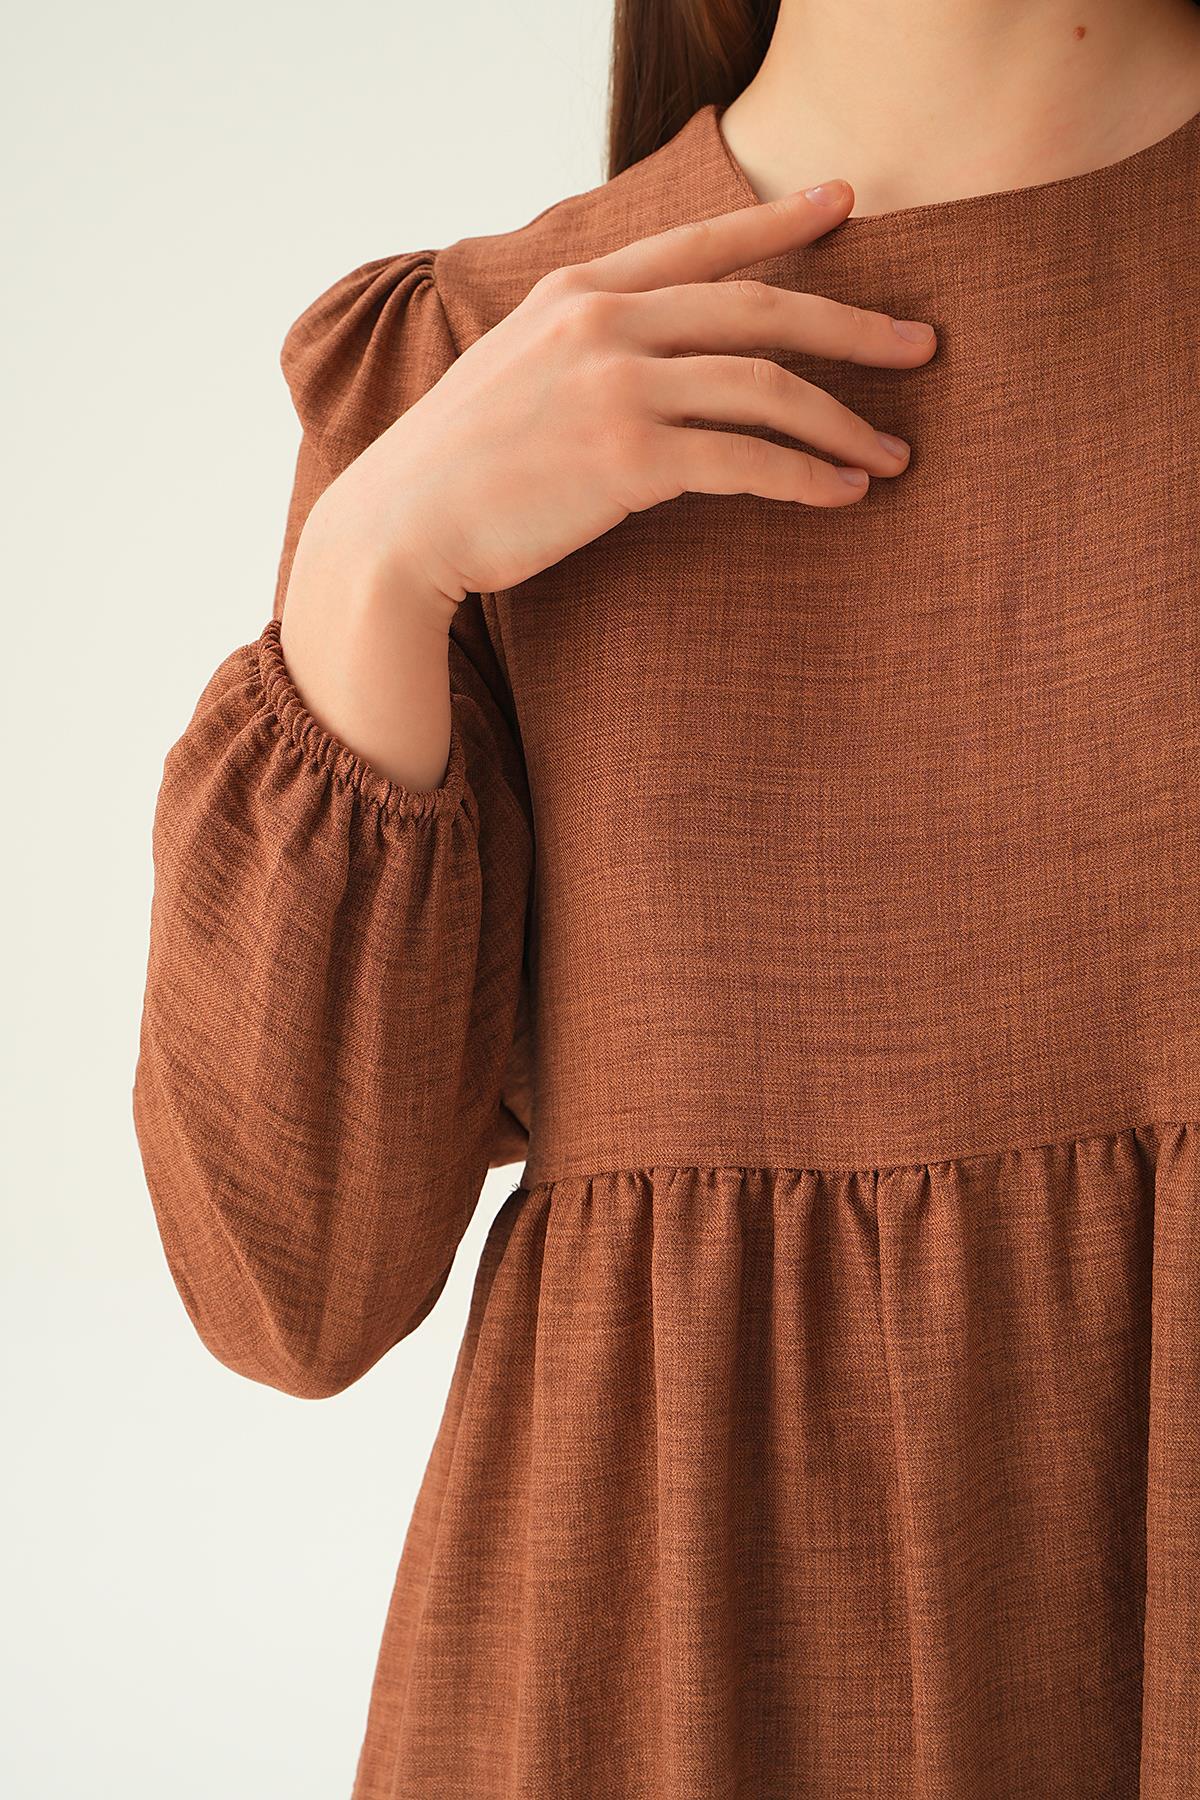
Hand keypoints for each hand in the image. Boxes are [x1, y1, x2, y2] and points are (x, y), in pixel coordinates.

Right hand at [319, 178, 937, 607]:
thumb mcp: (515, 370)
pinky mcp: (627, 457)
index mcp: (578, 292)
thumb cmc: (458, 465)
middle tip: (922, 346)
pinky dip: (806, 478)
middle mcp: (605, 322)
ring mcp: (617, 385)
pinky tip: (844, 493)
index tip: (845, 204)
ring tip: (896, 452)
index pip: (700, 244)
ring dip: (844, 422)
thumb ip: (582, 346)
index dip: (780, 223)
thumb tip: (646, 356)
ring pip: (766, 386)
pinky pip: (746, 461)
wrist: (398, 526)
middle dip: (854, 328)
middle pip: (761, 309)